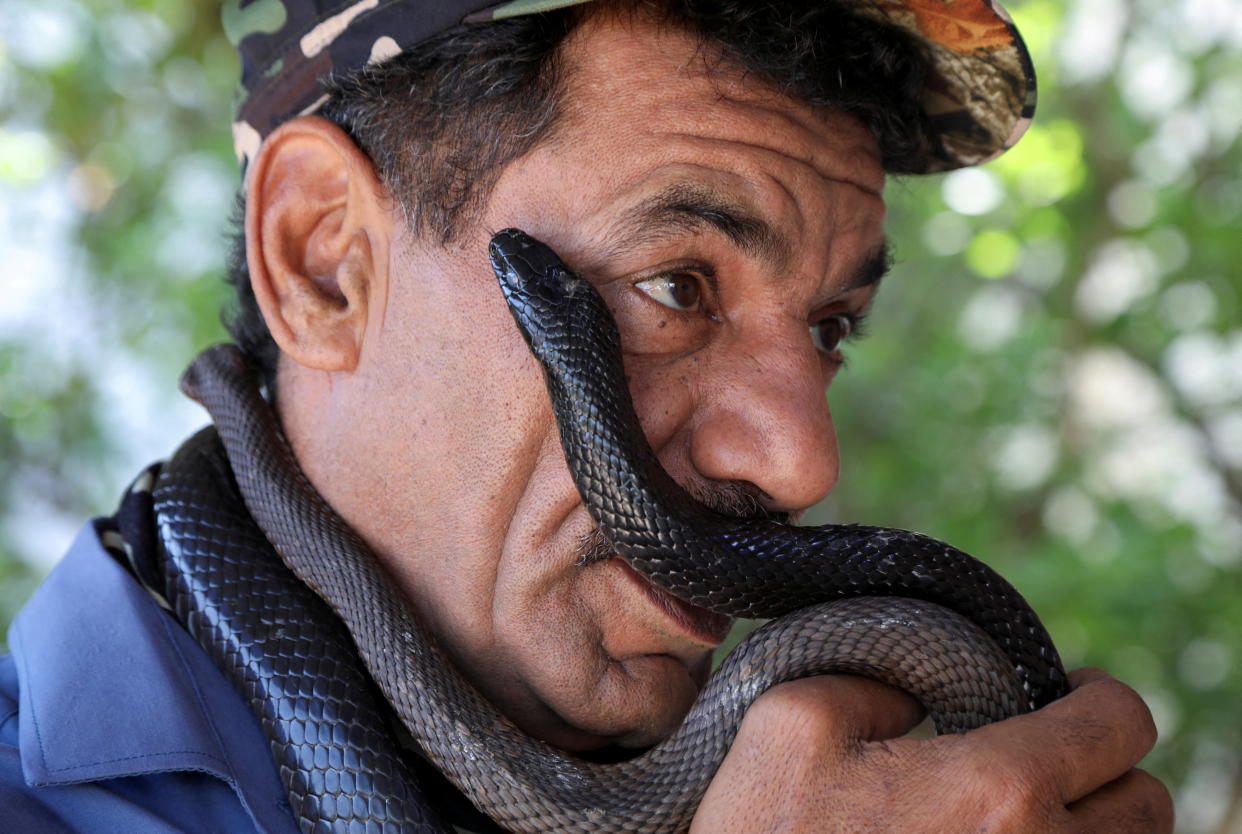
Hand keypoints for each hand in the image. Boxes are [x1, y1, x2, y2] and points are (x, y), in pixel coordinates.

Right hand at [690, 668, 1173, 832]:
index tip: (1071, 690)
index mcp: (998, 789)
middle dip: (1102, 766)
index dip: (1099, 694)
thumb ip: (869, 678)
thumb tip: (917, 689)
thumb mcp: (790, 723)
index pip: (1120, 724)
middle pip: (1148, 802)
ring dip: (1092, 827)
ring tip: (1027, 812)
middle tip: (1046, 756)